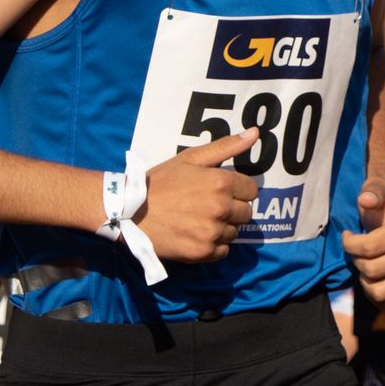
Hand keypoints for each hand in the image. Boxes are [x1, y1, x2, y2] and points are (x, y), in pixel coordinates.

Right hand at [137, 129, 261, 261]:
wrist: (129, 210)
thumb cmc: (161, 181)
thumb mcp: (191, 158)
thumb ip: (226, 146)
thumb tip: (255, 133)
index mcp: (221, 183)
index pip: (252, 191)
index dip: (238, 190)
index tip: (220, 191)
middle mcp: (220, 209)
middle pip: (246, 213)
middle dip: (232, 209)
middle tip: (208, 206)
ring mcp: (211, 233)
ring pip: (234, 232)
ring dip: (223, 228)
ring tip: (199, 220)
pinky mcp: (202, 253)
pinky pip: (223, 251)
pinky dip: (214, 246)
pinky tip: (197, 236)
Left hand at [342, 177, 384, 306]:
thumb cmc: (381, 206)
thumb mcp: (375, 190)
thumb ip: (372, 190)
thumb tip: (367, 199)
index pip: (370, 248)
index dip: (350, 244)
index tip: (346, 235)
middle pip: (373, 270)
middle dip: (356, 261)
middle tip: (356, 251)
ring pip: (379, 291)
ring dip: (364, 279)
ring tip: (364, 264)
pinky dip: (372, 291)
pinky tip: (372, 275)